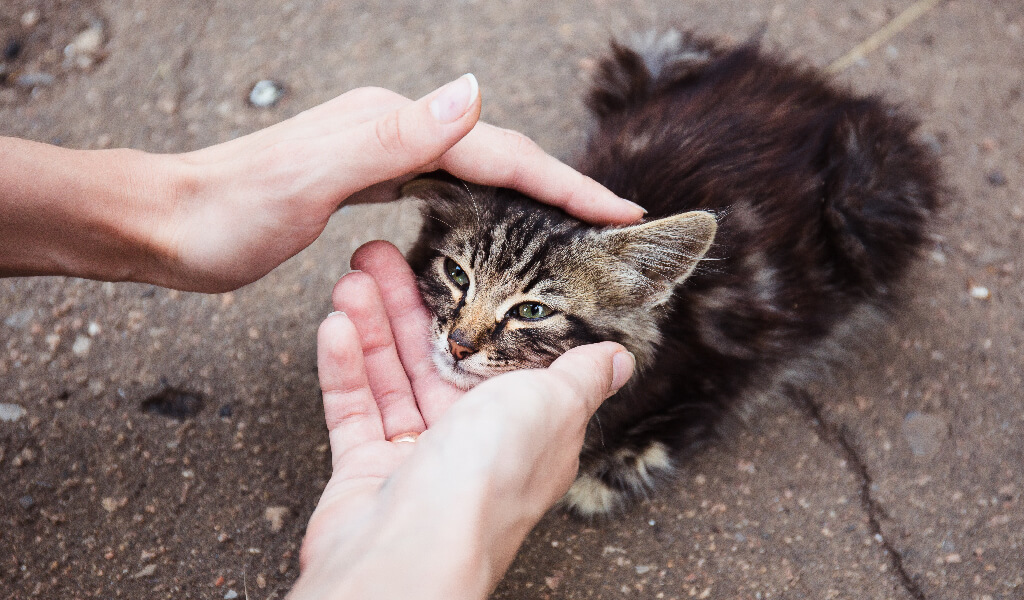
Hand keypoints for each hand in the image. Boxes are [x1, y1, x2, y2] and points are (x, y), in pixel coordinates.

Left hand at [154, 74, 643, 290]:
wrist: (166, 223)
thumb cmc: (226, 212)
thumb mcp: (307, 176)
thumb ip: (390, 135)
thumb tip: (471, 91)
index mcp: (391, 128)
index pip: (498, 154)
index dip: (562, 186)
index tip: (616, 214)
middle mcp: (392, 130)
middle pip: (497, 156)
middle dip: (559, 188)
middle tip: (611, 222)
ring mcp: (379, 151)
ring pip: (476, 170)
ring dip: (528, 193)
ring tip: (571, 222)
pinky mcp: (366, 177)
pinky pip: (446, 186)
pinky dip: (485, 201)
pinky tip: (493, 220)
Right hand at [289, 241, 634, 599]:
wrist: (410, 552)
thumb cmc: (487, 479)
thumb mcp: (551, 406)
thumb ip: (579, 375)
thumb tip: (618, 359)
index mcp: (526, 428)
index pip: (497, 355)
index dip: (474, 308)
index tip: (449, 267)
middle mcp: (474, 444)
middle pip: (436, 357)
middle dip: (408, 304)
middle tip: (380, 254)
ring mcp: (418, 459)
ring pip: (392, 377)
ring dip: (372, 325)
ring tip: (352, 275)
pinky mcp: (368, 473)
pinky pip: (355, 409)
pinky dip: (346, 368)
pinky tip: (336, 324)